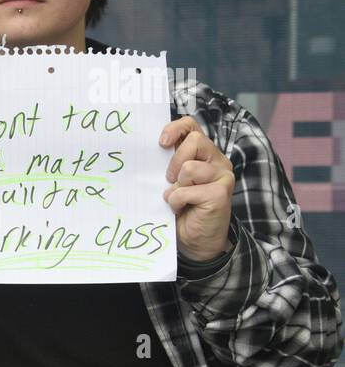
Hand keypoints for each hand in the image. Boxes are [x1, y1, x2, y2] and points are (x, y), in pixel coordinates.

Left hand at [160, 117, 234, 261]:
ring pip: (190, 167)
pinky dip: (177, 201)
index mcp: (203, 154)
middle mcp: (217, 161)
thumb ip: (168, 164)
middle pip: (194, 141)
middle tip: (169, 180)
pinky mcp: (221, 193)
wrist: (196, 240)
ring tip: (179, 199)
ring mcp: (222, 176)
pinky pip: (187, 190)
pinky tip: (181, 209)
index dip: (175, 128)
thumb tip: (145, 151)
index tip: (161, 143)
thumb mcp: (171, 181)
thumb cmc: (181, 208)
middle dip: (175, 161)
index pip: (191, 126)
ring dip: (176, 186)